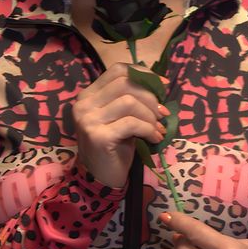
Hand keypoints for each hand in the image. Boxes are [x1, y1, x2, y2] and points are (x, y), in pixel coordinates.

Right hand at [71, 63, 167, 188]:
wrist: (101, 178)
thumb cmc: (115, 146)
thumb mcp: (122, 117)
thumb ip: (131, 98)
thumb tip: (160, 84)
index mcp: (89, 95)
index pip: (118, 70)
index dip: (144, 74)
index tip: (163, 85)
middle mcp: (84, 104)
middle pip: (125, 84)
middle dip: (151, 97)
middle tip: (162, 114)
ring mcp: (89, 120)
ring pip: (129, 102)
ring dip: (150, 116)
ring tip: (158, 129)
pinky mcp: (98, 136)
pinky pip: (132, 123)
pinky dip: (149, 129)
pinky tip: (155, 138)